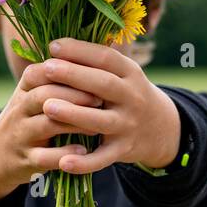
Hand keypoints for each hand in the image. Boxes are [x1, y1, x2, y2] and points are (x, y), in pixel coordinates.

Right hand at [0, 62, 104, 202]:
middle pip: (45, 95)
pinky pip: (45, 156)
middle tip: (101, 99)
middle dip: (75, 95)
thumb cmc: (27, 117)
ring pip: (47, 124)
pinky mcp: (26, 159)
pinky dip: (65, 153)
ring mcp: (22, 134)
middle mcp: (20, 108)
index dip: (69, 71)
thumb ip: (58, 76)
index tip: (95, 72)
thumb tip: (96, 51)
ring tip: (98, 124)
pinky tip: (83, 150)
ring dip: (74, 123)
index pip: (43, 71)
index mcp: (24, 88)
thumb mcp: (33, 92)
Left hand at [37, 38, 181, 174]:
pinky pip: (102, 158)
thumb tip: (57, 43)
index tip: (53, 46)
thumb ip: (96, 60)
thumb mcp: (122, 73)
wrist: (159, 128)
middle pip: (103, 85)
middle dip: (74, 75)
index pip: (106, 58)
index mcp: (131, 73)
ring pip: (100, 120)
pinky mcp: (123, 150)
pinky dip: (84, 163)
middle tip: (46, 68)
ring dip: (74, 114)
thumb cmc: (126, 93)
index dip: (80, 50)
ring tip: (47, 106)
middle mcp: (133, 98)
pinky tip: (63, 162)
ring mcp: (128, 125)